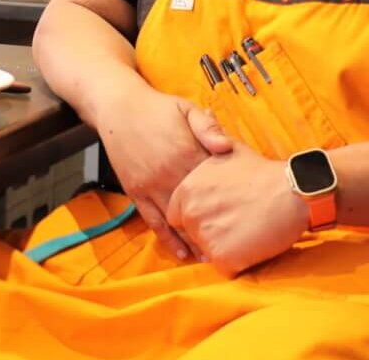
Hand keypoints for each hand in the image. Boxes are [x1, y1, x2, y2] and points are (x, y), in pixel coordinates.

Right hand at [93, 90, 233, 259]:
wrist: (118, 108)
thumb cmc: (158, 108)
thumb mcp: (186, 109)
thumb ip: (207, 127)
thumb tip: (227, 146)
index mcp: (185, 153)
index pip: (214, 183)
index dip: (231, 199)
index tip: (249, 215)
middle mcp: (168, 174)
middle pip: (197, 208)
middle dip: (216, 227)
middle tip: (237, 248)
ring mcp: (150, 186)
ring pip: (176, 220)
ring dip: (194, 241)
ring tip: (212, 260)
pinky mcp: (136, 193)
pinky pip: (153, 221)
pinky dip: (168, 239)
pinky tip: (182, 252)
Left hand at [164, 112, 308, 276]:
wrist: (292, 193)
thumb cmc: (262, 172)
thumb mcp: (232, 149)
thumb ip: (211, 137)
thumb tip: (204, 112)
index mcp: (185, 190)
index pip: (177, 216)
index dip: (201, 217)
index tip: (222, 212)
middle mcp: (189, 213)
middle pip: (193, 236)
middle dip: (212, 234)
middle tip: (238, 222)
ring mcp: (205, 237)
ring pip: (208, 253)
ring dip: (227, 249)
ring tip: (248, 231)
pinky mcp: (223, 258)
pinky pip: (225, 268)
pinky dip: (239, 263)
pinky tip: (254, 244)